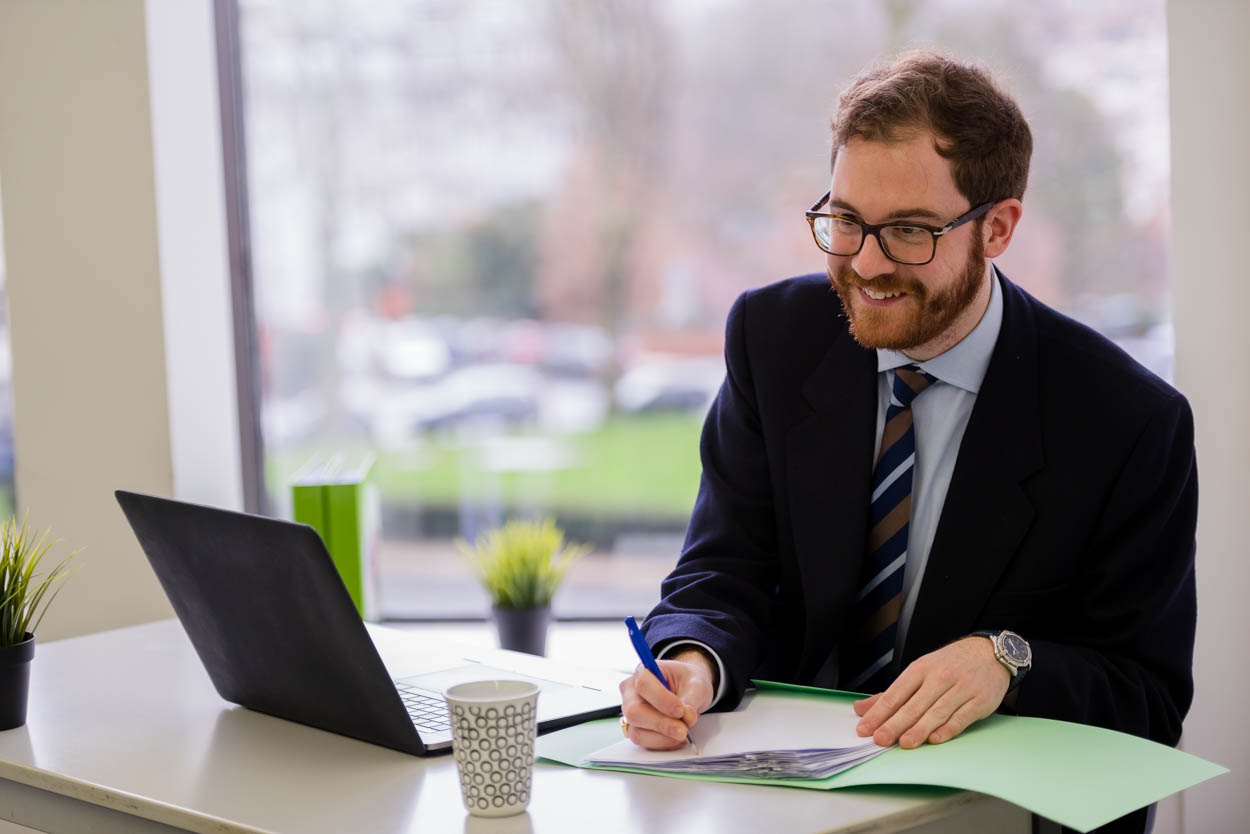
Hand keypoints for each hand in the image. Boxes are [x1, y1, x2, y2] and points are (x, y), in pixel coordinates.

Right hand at [618, 651, 714, 749]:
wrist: (688, 689)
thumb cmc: (687, 681)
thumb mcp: (696, 683)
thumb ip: (692, 698)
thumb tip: (687, 717)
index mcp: (643, 671)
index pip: (643, 684)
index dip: (661, 700)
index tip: (680, 710)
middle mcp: (631, 692)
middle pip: (634, 712)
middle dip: (661, 724)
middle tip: (683, 730)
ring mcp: (631, 713)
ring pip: (636, 731)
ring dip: (662, 737)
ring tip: (683, 733)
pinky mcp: (636, 729)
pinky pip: (643, 742)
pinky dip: (662, 743)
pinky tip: (676, 738)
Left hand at [852, 636, 1009, 748]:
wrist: (989, 653)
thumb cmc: (950, 664)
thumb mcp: (919, 670)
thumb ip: (892, 693)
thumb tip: (862, 708)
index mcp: (920, 669)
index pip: (895, 693)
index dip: (879, 712)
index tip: (865, 728)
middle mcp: (939, 678)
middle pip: (913, 705)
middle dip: (894, 723)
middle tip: (880, 739)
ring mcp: (960, 689)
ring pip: (936, 712)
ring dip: (919, 729)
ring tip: (905, 743)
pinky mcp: (979, 701)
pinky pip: (962, 717)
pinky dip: (948, 728)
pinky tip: (936, 738)